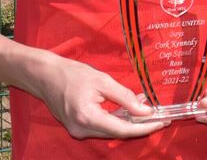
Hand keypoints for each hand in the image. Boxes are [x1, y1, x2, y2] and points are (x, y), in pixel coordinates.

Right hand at [30, 54, 168, 138]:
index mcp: (88, 118)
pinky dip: (116, 117)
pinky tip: (127, 106)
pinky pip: (102, 125)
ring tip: (144, 102)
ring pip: (110, 129)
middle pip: (118, 132)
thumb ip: (125, 97)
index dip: (144, 127)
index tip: (161, 122)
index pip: (123, 129)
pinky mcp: (77, 127)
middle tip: (158, 111)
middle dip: (139, 123)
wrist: (45, 76)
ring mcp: (78, 130)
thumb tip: (145, 110)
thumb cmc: (72, 74)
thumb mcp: (103, 81)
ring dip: (128, 119)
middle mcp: (82, 129)